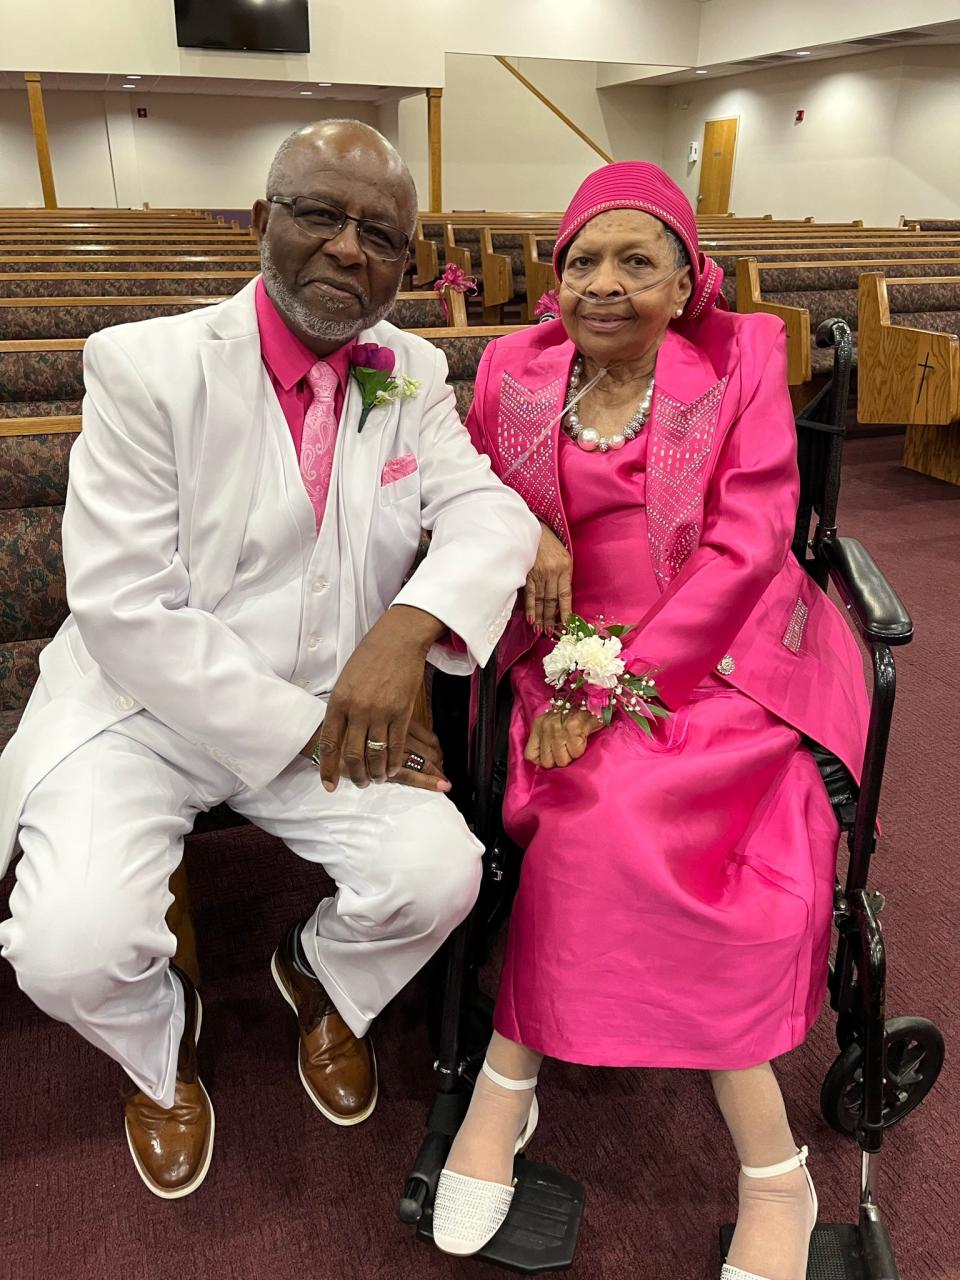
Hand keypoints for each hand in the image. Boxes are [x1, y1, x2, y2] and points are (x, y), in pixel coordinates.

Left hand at [304, 606, 444, 790]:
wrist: (398, 639)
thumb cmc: (370, 655)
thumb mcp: (346, 679)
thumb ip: (341, 706)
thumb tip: (339, 731)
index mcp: (338, 701)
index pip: (329, 743)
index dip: (328, 768)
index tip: (329, 785)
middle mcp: (358, 710)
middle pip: (353, 755)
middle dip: (356, 776)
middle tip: (360, 783)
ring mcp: (381, 712)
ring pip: (376, 755)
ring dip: (376, 773)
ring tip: (376, 779)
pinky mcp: (402, 712)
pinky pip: (396, 746)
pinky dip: (394, 762)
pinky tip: (392, 769)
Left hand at [524, 709, 601, 768]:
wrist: (591, 702)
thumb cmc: (572, 715)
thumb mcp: (551, 724)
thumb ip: (544, 740)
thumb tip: (543, 761)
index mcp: (538, 725)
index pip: (530, 754)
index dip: (541, 761)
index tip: (551, 757)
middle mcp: (546, 727)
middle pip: (546, 761)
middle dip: (558, 760)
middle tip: (566, 750)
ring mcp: (558, 730)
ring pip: (561, 761)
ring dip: (570, 756)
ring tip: (573, 744)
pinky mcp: (573, 731)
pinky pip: (575, 754)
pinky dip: (580, 750)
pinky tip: (580, 740)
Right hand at [525, 521, 571, 633]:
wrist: (534, 529)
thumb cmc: (551, 544)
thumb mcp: (564, 557)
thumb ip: (564, 576)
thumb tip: (560, 601)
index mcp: (565, 568)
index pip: (565, 595)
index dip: (565, 612)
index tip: (567, 625)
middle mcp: (552, 572)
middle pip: (552, 601)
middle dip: (551, 619)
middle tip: (552, 633)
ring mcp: (539, 574)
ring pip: (541, 600)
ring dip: (541, 617)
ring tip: (542, 631)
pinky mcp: (527, 574)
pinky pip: (530, 594)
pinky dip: (531, 608)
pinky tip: (532, 619)